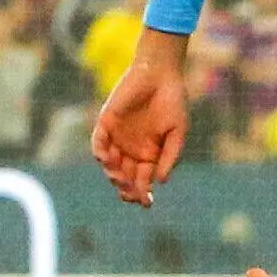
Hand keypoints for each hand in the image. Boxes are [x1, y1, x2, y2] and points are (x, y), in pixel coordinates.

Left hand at [91, 31, 189, 206]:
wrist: (161, 74)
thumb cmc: (173, 102)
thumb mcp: (177, 132)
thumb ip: (169, 156)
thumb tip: (161, 181)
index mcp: (149, 154)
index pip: (142, 180)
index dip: (143, 193)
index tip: (146, 202)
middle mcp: (131, 149)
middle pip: (124, 177)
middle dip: (126, 189)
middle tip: (130, 194)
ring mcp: (117, 137)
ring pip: (110, 164)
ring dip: (113, 175)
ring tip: (120, 179)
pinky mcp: (106, 122)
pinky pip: (98, 142)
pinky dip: (101, 153)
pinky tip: (108, 160)